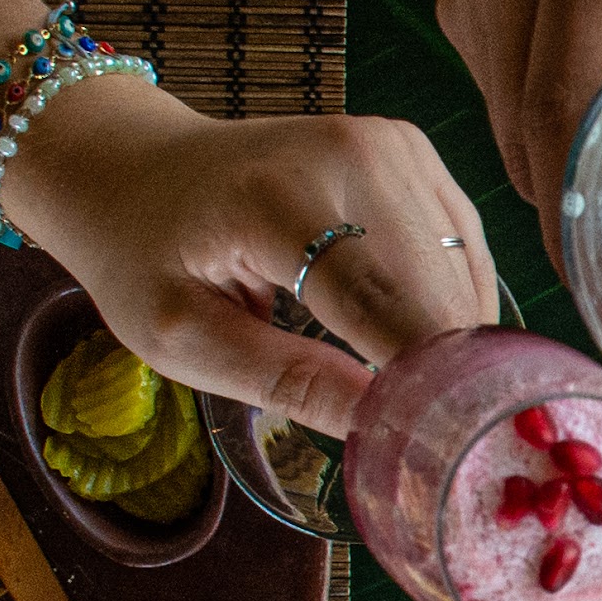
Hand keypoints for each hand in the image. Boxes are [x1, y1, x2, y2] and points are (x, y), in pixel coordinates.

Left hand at [11, 92, 496, 439]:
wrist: (138, 165)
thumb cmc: (148, 255)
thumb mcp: (183, 337)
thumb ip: (286, 379)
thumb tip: (384, 428)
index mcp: (277, 197)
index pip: (382, 304)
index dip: (420, 383)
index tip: (438, 456)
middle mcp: (352, 153)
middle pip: (437, 291)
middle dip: (444, 374)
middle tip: (427, 446)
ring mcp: (391, 144)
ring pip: (463, 272)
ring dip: (453, 342)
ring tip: (414, 396)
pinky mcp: (412, 151)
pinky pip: (462, 247)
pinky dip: (449, 304)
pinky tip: (412, 340)